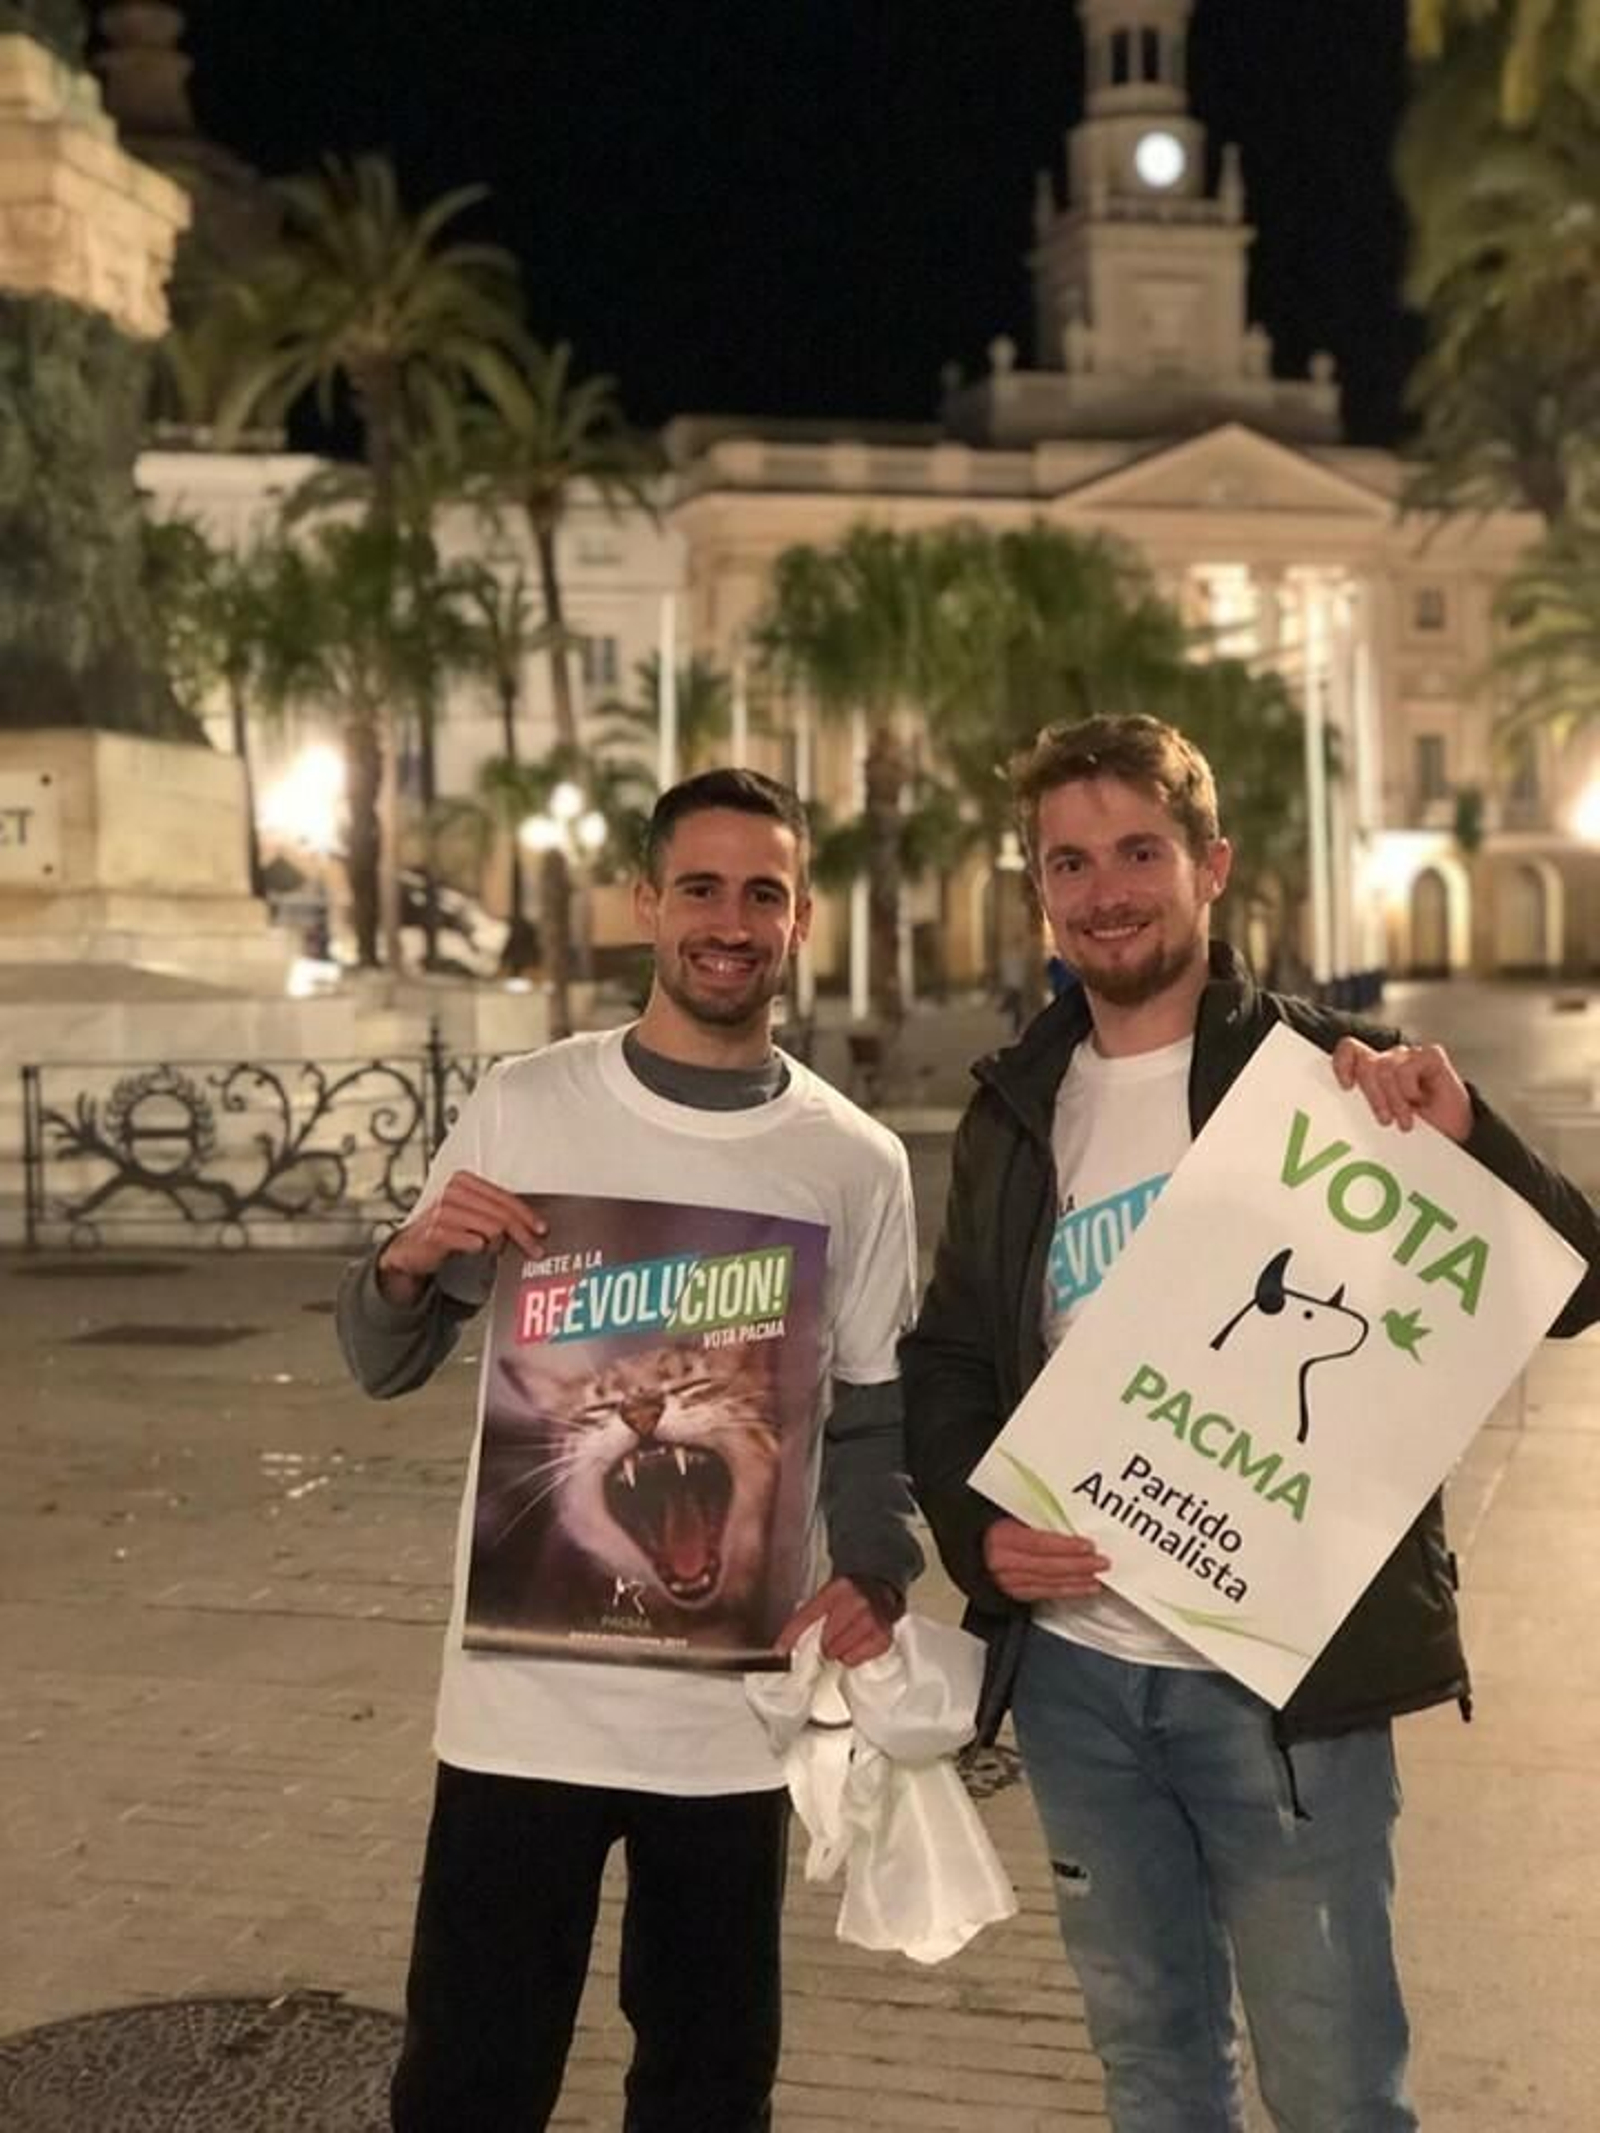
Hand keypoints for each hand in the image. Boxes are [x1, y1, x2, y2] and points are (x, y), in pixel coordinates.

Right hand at [377, 1170, 547, 1302]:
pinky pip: (472, 1242)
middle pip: (501, 1214)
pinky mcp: (436, 1232)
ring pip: (491, 1228)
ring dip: (499, 1244)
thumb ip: (498, 1214)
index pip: (505, 1197)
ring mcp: (443, 1211)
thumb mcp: (473, 1215)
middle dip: (523, 1234)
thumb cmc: (446, 1229)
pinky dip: (480, 1248)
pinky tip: (477, 1249)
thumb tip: (532, 1225)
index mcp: (464, 1181)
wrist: (411, 1249)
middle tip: (534, 1249)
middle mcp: (453, 1192)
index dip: (527, 1215)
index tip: (541, 1229)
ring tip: (497, 1250)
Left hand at [776, 1575, 901, 1666]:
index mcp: (838, 1588)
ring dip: (838, 1652)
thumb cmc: (850, 1595)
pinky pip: (854, 1660)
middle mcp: (857, 1602)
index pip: (808, 1615)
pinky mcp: (883, 1637)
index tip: (778, 1651)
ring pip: (839, 1653)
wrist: (881, 1590)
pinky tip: (856, 1644)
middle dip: (824, 1644)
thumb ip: (809, 1614)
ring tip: (845, 1639)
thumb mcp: (829, 1594)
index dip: (790, 1635)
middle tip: (831, 1638)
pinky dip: (852, 1657)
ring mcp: (873, 1620)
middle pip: (826, 1640)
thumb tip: (782, 1647)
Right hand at [982, 1517, 1108, 1602]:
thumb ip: (1033, 1516)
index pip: (1039, 1544)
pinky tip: (1083, 1588)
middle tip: (1101, 1562)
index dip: (1065, 1547)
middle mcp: (1003, 1563)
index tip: (1088, 1546)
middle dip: (1078, 1566)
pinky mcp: (1014, 1593)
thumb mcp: (1007, 1511)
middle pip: (1047, 1567)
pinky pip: (1044, 1594)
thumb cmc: (992, 1524)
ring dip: (1076, 1582)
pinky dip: (1066, 1591)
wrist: (971, 1544)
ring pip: (1048, 1584)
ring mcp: (1008, 1581)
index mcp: (1001, 1538)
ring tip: (1098, 1578)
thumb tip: (1067, 1514)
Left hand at [1332, 1037, 1471, 1143]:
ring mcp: (1410, 1056)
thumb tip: (1333, 1105)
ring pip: (1386, 1067)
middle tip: (1385, 1120)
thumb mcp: (1379, 1120)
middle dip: (1374, 1096)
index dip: (1342, 1063)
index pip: (1349, 1050)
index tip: (1345, 1087)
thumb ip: (1359, 1106)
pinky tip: (1419, 1100)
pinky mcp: (1431, 1056)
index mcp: (1372, 1071)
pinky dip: (1410, 1088)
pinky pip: (1409, 1066)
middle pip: (1367, 1063)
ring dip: (1395, 1099)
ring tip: (1405, 1120)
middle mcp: (1390, 1060)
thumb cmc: (1415, 1130)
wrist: (1453, 1138)